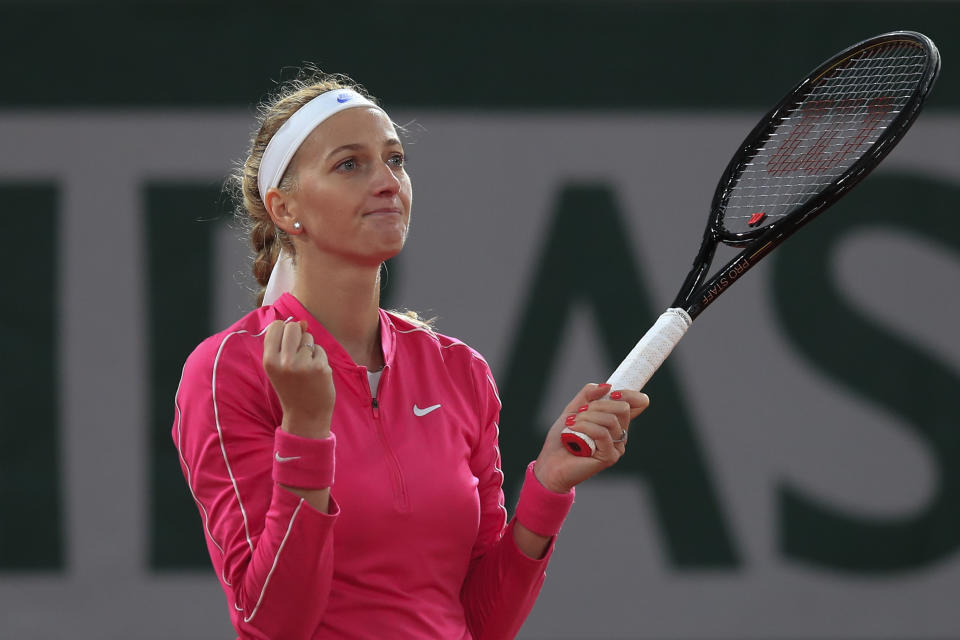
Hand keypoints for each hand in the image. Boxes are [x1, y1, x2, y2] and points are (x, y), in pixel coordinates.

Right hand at [262, 320, 335, 438]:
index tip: (287, 343)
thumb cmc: (291, 389)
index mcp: (269, 360)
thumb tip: (303, 322)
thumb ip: (285, 344)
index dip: (284, 330)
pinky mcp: (320, 367)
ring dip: (310, 349)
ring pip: (309, 338)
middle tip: (299, 354)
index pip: (276, 326)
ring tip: (306, 368)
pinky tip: (316, 374)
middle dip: (299, 335)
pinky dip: (320, 359)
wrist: (305, 415)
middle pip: (294, 327)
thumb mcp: (278, 368)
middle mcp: (284, 361)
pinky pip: (320, 350)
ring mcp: (303, 364)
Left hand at [533, 383, 649, 492]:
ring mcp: (616, 447)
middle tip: (580, 412)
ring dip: (587, 417)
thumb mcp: (574, 409)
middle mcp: (620, 434)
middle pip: (623, 408)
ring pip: (610, 420)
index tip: (612, 393)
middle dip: (598, 405)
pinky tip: (573, 430)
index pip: (638, 404)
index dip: (630, 394)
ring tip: (572, 424)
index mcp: (616, 421)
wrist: (550, 462)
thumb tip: (607, 386)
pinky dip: (585, 427)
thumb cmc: (562, 437)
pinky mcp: (609, 457)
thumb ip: (588, 395)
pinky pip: (602, 433)